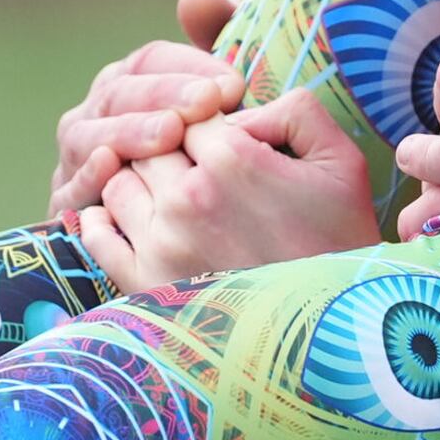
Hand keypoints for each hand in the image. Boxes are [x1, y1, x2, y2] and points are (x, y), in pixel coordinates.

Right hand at [47, 0, 244, 216]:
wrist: (203, 253)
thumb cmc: (216, 174)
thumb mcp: (226, 115)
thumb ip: (217, 47)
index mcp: (129, 87)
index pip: (148, 61)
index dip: (187, 65)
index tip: (233, 81)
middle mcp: (94, 118)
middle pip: (118, 94)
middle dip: (163, 95)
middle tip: (208, 103)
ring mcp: (74, 162)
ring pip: (89, 137)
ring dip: (128, 132)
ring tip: (169, 134)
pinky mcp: (66, 210)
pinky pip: (69, 189)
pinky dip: (86, 176)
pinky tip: (110, 165)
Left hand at [77, 91, 380, 287]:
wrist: (333, 331)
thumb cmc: (340, 242)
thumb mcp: (342, 161)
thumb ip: (295, 111)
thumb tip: (239, 108)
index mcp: (231, 159)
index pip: (190, 113)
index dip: (206, 122)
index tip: (224, 142)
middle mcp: (186, 197)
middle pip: (151, 143)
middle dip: (171, 149)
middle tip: (197, 169)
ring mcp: (160, 241)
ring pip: (119, 181)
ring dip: (139, 181)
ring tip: (168, 196)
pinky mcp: (143, 282)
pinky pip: (97, 235)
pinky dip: (102, 220)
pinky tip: (123, 218)